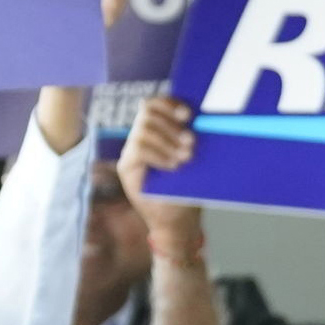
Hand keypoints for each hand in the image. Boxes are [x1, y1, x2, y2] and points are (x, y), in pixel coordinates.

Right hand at [119, 97, 201, 247]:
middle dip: (171, 124)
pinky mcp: (126, 168)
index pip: (153, 104)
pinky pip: (138, 150)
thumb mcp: (192, 159)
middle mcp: (139, 138)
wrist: (177, 221)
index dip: (169, 104)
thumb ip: (188, 137)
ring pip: (142, 130)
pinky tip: (172, 166)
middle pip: (147, 113)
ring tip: (185, 157)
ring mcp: (131, 152)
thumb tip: (198, 116)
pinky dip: (158, 155)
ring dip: (167, 141)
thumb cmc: (186, 189)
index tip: (188, 114)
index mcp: (155, 130)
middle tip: (190, 141)